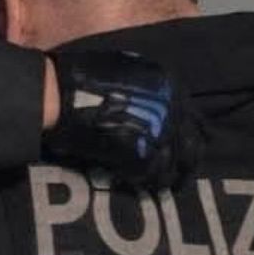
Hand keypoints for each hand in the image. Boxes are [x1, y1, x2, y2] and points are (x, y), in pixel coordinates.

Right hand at [41, 49, 199, 189]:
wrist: (60, 94)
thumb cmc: (84, 78)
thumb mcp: (126, 70)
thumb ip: (149, 90)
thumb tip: (161, 108)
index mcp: (169, 84)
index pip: (193, 117)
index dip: (190, 134)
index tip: (186, 145)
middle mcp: (171, 106)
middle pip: (193, 144)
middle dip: (187, 160)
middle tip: (181, 172)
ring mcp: (158, 132)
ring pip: (177, 164)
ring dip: (171, 175)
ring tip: (165, 184)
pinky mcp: (142, 154)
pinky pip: (154, 176)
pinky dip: (150, 182)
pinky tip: (144, 184)